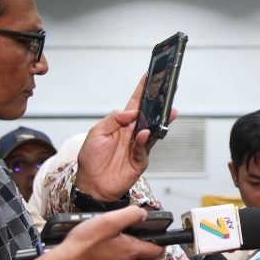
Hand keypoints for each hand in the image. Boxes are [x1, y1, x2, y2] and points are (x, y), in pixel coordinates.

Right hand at [49, 206, 165, 259]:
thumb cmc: (84, 245)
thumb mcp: (109, 221)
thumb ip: (130, 215)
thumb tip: (142, 214)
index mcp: (133, 251)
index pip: (158, 250)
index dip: (160, 240)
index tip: (157, 231)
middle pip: (145, 255)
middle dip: (146, 243)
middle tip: (137, 231)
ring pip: (130, 258)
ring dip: (129, 247)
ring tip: (117, 234)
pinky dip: (116, 252)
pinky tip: (103, 244)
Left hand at [73, 75, 176, 201]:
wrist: (92, 184)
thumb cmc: (92, 160)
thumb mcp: (96, 133)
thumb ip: (113, 120)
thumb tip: (130, 112)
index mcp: (121, 124)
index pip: (135, 104)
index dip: (142, 90)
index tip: (150, 76)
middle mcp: (132, 133)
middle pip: (149, 115)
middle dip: (159, 102)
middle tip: (168, 90)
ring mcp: (139, 146)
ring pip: (153, 130)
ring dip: (160, 120)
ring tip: (165, 110)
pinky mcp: (141, 160)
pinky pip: (145, 148)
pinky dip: (144, 141)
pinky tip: (143, 135)